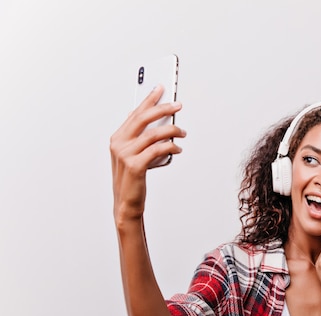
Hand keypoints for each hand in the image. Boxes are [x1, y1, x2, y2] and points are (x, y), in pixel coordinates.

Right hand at [110, 85, 185, 223]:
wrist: (126, 202)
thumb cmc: (133, 179)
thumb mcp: (134, 155)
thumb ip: (141, 139)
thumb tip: (160, 123)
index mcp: (118, 138)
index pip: (135, 113)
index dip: (149, 99)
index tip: (160, 88)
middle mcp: (119, 144)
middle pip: (143, 119)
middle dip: (163, 108)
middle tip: (178, 105)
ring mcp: (126, 155)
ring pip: (153, 134)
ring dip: (172, 130)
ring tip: (182, 132)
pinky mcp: (136, 166)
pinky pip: (157, 150)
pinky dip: (170, 147)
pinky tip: (177, 149)